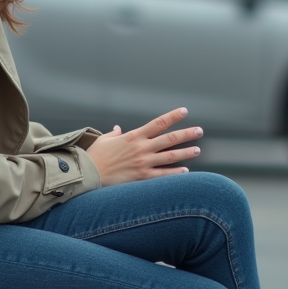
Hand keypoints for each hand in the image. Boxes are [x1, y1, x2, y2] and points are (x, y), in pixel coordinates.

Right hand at [85, 108, 202, 186]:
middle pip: (169, 139)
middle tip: (199, 131)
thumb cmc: (95, 156)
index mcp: (134, 136)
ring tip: (197, 150)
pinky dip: (175, 173)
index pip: (158, 123)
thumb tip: (117, 129)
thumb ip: (114, 134)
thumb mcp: (104, 140)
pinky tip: (185, 171)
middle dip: (186, 134)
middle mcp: (141, 148)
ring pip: (170, 156)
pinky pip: (162, 175)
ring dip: (185, 153)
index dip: (173, 116)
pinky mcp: (141, 177)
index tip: (185, 111)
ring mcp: (143, 163)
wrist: (88, 174)